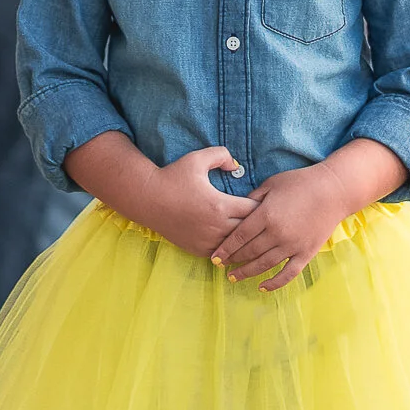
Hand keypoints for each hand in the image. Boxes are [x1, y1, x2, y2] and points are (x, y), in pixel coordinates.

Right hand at [138, 147, 257, 260]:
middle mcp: (216, 227)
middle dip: (256, 223)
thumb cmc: (173, 177)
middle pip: (249, 231)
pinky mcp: (197, 250)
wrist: (147, 198)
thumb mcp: (197, 158)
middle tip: (261, 216)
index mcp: (220, 205)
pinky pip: (221, 253)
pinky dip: (229, 247)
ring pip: (236, 246)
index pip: (254, 210)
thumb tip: (237, 166)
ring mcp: (206, 241)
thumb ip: (221, 155)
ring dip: (243, 238)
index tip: (261, 200)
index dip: (261, 205)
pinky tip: (231, 239)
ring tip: (249, 230)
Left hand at [211, 163, 354, 291]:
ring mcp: (292, 245)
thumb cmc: (300, 182)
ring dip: (247, 273)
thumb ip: (253, 198)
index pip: (239, 236)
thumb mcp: (271, 184)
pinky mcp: (306, 253)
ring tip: (234, 277)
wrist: (333, 190)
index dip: (225, 248)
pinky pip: (288, 273)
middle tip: (221, 266)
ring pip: (264, 265)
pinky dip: (274, 283)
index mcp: (266, 215)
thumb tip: (237, 209)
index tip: (214, 257)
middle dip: (233, 260)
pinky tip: (262, 287)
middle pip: (249, 252)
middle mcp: (277, 233)